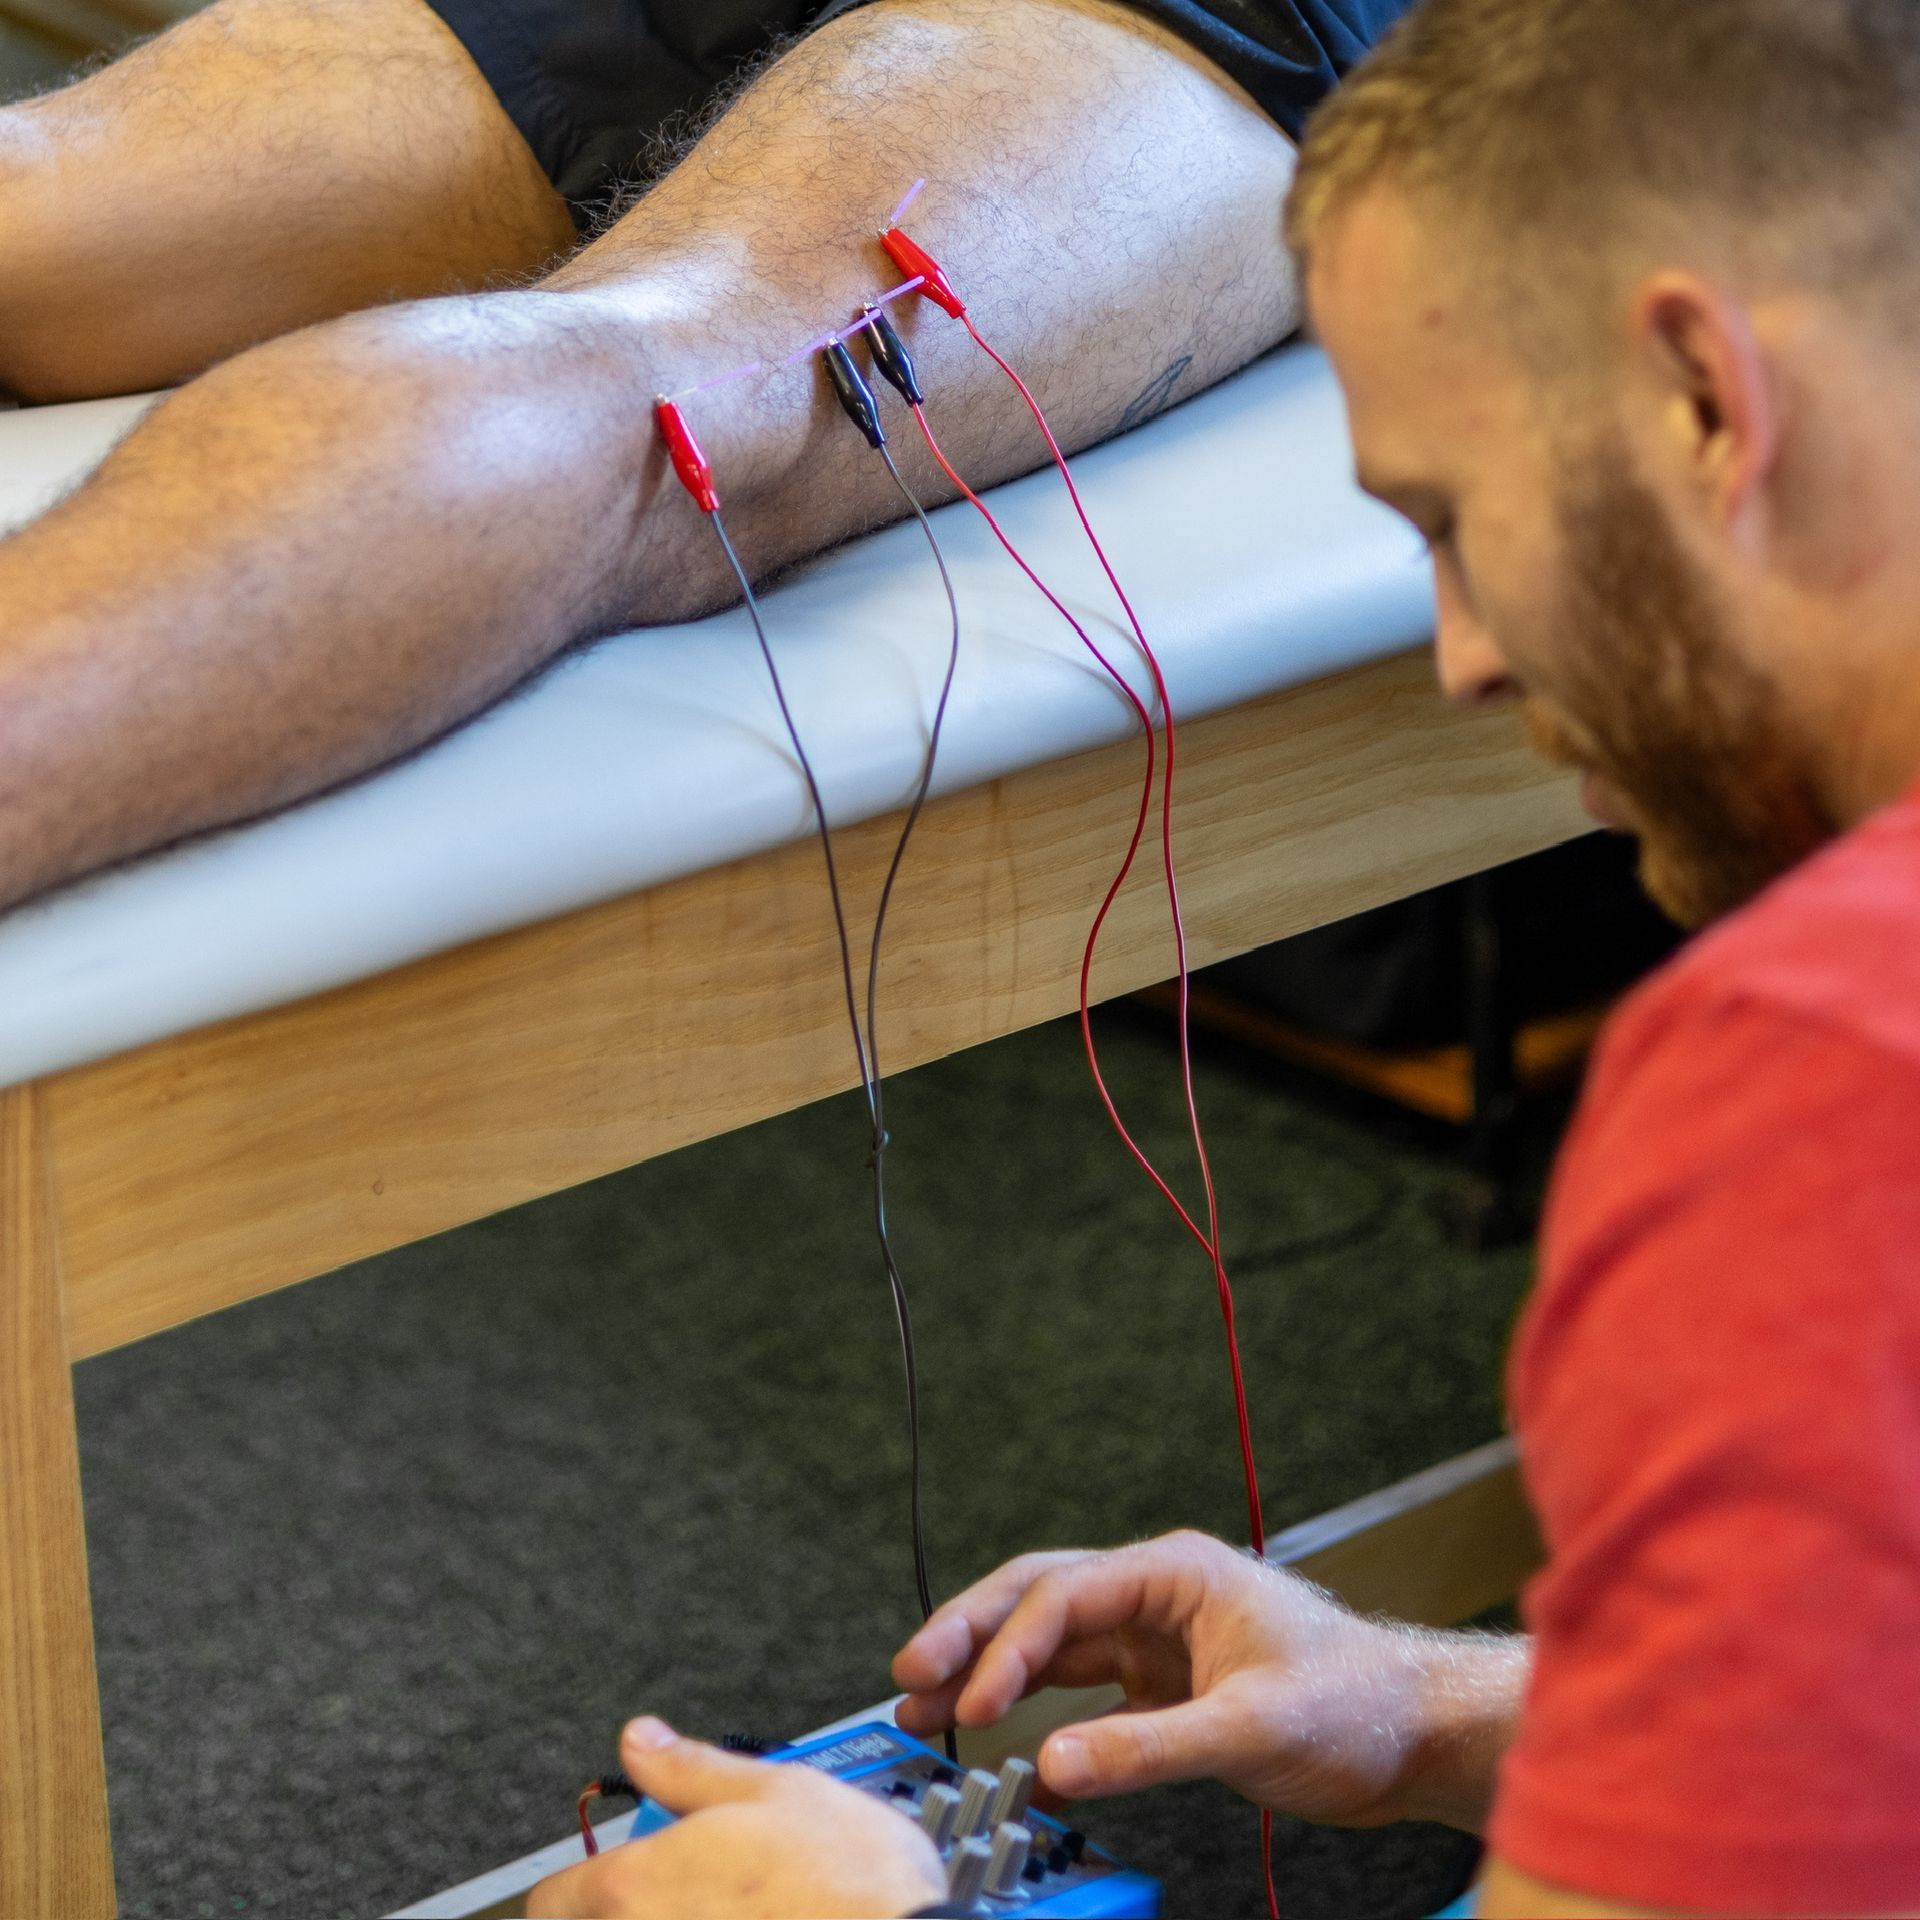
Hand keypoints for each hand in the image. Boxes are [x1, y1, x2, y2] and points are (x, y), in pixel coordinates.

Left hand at [526, 1717, 945, 1918]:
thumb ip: (688, 1769)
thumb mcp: (773, 1789)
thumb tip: (640, 1740)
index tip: (610, 1874)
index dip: (577, 1881)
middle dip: (629, 1909)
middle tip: (691, 1890)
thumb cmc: (846, 1884)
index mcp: (634, 1886)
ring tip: (736, 1909)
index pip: (551, 1898)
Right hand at [893, 1531, 1500, 1829]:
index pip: (1064, 1593)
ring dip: (988, 1670)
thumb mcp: (1252, 1726)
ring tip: (923, 1707)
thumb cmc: (1355, 1702)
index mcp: (1175, 1572)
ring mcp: (1156, 1636)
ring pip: (1048, 1640)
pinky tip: (1001, 1743)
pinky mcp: (1161, 1682)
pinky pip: (1078, 1689)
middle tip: (909, 1677)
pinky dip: (1035, 1712)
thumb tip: (1052, 1763)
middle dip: (969, 1633)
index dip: (1007, 1646)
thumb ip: (1149, 1746)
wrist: (1412, 1730)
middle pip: (1038, 1596)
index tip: (972, 1702)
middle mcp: (1156, 1593)